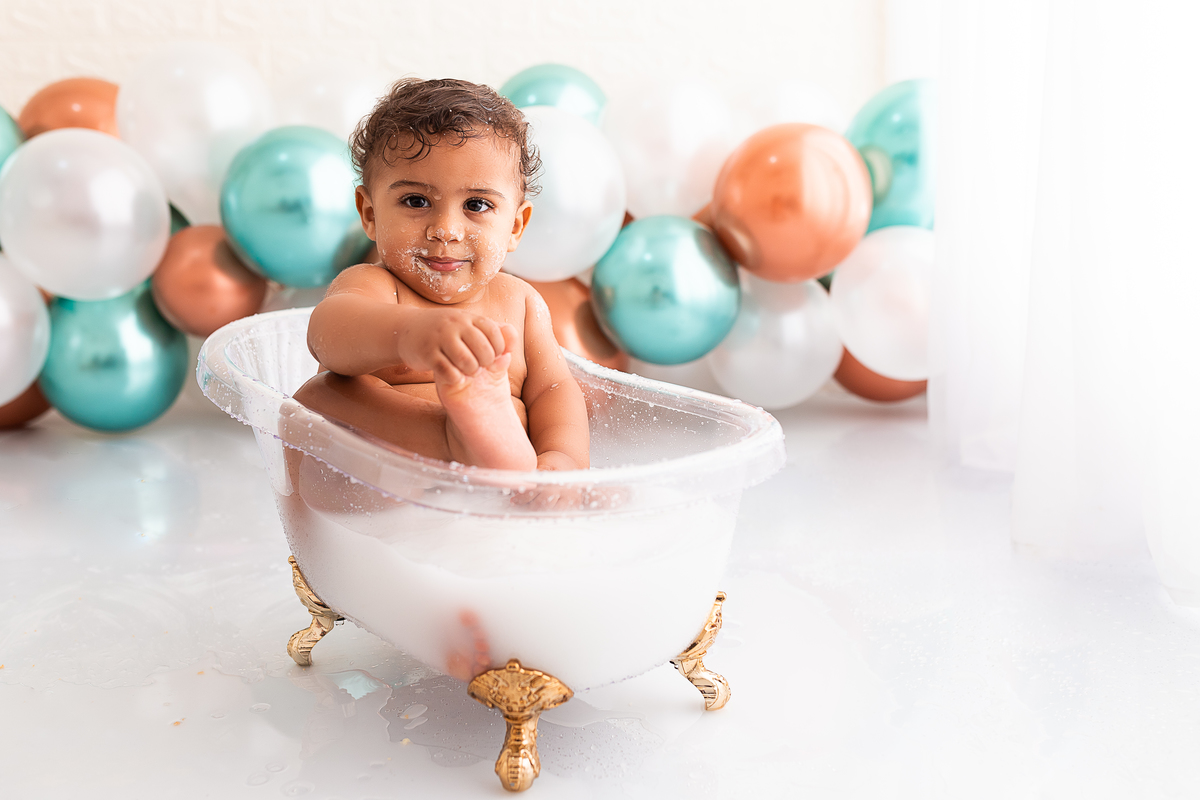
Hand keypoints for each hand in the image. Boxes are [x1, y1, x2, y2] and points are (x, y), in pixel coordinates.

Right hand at [399, 308, 517, 383]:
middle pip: (484, 350)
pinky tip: (454, 376)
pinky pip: (448, 371)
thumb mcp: (467, 327)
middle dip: (485, 363)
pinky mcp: (427, 353)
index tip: (491, 356)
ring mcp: (440, 338)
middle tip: (478, 366)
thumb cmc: (445, 333)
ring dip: (471, 371)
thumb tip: (510, 351)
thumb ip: (492, 335)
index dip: (498, 350)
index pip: (495, 334)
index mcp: (469, 318)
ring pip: (467, 361)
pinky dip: (455, 378)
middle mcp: (455, 325)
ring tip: (467, 371)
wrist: (407, 329)